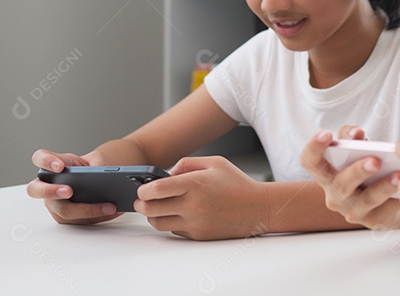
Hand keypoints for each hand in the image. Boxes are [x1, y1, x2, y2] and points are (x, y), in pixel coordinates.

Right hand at [26, 149, 122, 224]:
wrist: (99, 179)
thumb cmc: (92, 166)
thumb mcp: (97, 160)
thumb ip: (97, 164)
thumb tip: (103, 175)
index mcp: (53, 166)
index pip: (40, 158)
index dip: (45, 162)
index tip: (59, 167)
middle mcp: (47, 185)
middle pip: (36, 190)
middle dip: (51, 191)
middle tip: (69, 191)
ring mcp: (54, 203)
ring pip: (62, 211)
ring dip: (87, 210)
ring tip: (110, 206)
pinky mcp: (65, 217)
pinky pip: (79, 220)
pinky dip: (99, 216)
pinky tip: (114, 211)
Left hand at [134, 156, 266, 239]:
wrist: (259, 208)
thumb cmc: (237, 184)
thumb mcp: (215, 162)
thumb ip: (187, 164)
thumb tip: (165, 175)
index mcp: (196, 184)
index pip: (156, 189)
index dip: (142, 189)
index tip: (141, 187)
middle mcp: (193, 205)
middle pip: (150, 209)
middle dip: (141, 204)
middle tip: (142, 199)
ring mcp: (195, 223)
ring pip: (158, 223)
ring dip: (153, 214)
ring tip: (159, 206)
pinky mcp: (198, 235)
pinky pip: (174, 230)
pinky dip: (171, 222)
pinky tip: (179, 213)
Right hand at [299, 126, 399, 229]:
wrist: (389, 194)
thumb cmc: (367, 165)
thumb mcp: (358, 148)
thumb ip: (352, 137)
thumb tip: (355, 134)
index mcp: (326, 173)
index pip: (309, 161)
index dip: (314, 148)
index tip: (326, 133)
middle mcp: (334, 194)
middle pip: (340, 183)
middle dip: (357, 171)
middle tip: (375, 161)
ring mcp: (353, 210)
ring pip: (366, 200)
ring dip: (383, 186)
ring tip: (399, 176)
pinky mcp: (374, 221)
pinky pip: (386, 211)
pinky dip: (399, 198)